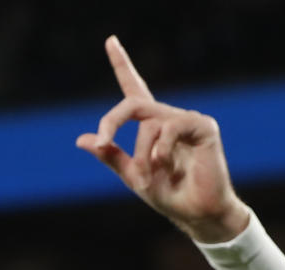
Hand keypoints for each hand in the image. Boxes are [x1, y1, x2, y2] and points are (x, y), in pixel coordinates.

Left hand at [76, 35, 250, 243]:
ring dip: (141, 155)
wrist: (198, 215)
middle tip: (104, 143)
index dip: (122, 64)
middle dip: (112, 121)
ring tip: (148, 178)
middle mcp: (168, 117)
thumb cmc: (170, 196)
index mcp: (151, 126)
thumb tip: (82, 140)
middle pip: (132, 103)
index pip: (134, 89)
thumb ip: (111, 156)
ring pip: (148, 123)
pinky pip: (169, 127)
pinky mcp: (202, 126)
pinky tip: (165, 166)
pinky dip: (161, 150)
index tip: (110, 40)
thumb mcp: (133, 176)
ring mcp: (186, 120)